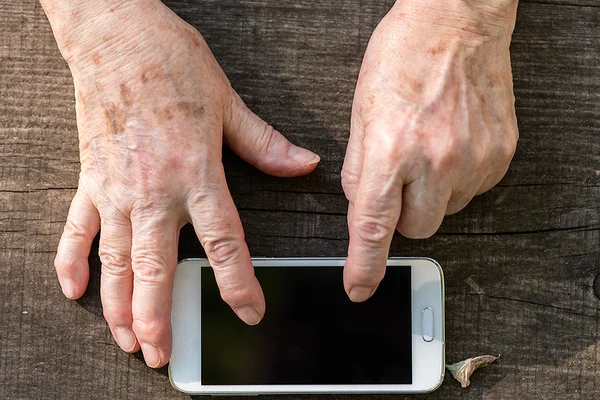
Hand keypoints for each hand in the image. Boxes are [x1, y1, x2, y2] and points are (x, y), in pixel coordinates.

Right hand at [46, 0, 318, 366]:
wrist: (116, 34)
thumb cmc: (170, 62)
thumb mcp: (227, 102)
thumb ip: (265, 144)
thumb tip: (303, 164)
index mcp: (194, 172)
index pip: (223, 243)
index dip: (237, 284)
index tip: (248, 313)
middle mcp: (152, 190)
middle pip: (154, 268)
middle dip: (158, 317)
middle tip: (161, 355)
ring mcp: (114, 188)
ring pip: (113, 261)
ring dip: (117, 306)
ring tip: (125, 340)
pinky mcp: (89, 178)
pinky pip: (75, 229)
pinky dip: (71, 262)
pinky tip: (71, 290)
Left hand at [341, 0, 518, 300]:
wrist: (457, 23)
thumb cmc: (402, 58)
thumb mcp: (360, 111)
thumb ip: (359, 168)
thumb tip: (362, 209)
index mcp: (391, 146)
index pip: (374, 224)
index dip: (365, 264)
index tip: (360, 289)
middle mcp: (437, 159)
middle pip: (416, 229)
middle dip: (402, 215)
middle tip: (400, 178)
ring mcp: (474, 159)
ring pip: (446, 212)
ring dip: (431, 195)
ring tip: (427, 150)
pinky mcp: (500, 156)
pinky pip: (472, 192)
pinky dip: (456, 179)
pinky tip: (450, 144)